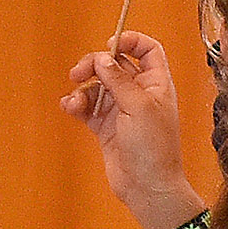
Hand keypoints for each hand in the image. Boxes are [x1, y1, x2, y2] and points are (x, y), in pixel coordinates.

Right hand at [63, 32, 196, 228]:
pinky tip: (71, 108)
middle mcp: (140, 93)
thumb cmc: (153, 148)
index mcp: (156, 84)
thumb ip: (119, 79)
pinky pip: (88, 107)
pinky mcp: (106, 127)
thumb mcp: (138, 107)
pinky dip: (77, 105)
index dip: (131, 41)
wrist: (147, 187)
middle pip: (116, 65)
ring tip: (75, 102)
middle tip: (79, 73)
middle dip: (95, 65)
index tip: (111, 43)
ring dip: (83, 89)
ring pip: (98, 86)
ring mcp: (121, 110)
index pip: (148, 50)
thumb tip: (102, 58)